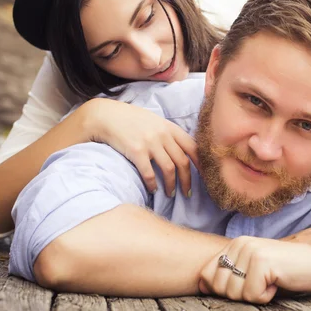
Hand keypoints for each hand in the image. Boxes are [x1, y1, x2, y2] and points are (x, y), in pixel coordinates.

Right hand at [81, 98, 197, 196]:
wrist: (106, 115)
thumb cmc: (130, 120)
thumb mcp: (153, 121)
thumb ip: (167, 133)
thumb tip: (180, 150)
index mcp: (169, 127)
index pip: (193, 147)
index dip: (201, 163)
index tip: (204, 176)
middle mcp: (162, 134)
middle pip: (183, 161)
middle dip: (188, 180)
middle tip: (187, 193)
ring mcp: (150, 142)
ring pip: (169, 169)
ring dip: (172, 185)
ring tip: (171, 194)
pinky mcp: (136, 151)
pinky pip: (149, 173)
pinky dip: (153, 184)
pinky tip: (153, 190)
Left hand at [199, 236, 310, 303]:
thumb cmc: (286, 270)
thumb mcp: (252, 271)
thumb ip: (227, 275)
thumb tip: (201, 284)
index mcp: (234, 245)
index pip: (208, 275)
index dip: (224, 289)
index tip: (247, 284)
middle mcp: (240, 244)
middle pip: (220, 287)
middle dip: (241, 294)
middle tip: (262, 283)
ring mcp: (250, 251)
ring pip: (234, 293)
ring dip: (255, 295)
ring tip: (271, 281)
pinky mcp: (262, 262)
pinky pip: (252, 295)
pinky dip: (267, 296)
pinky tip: (278, 282)